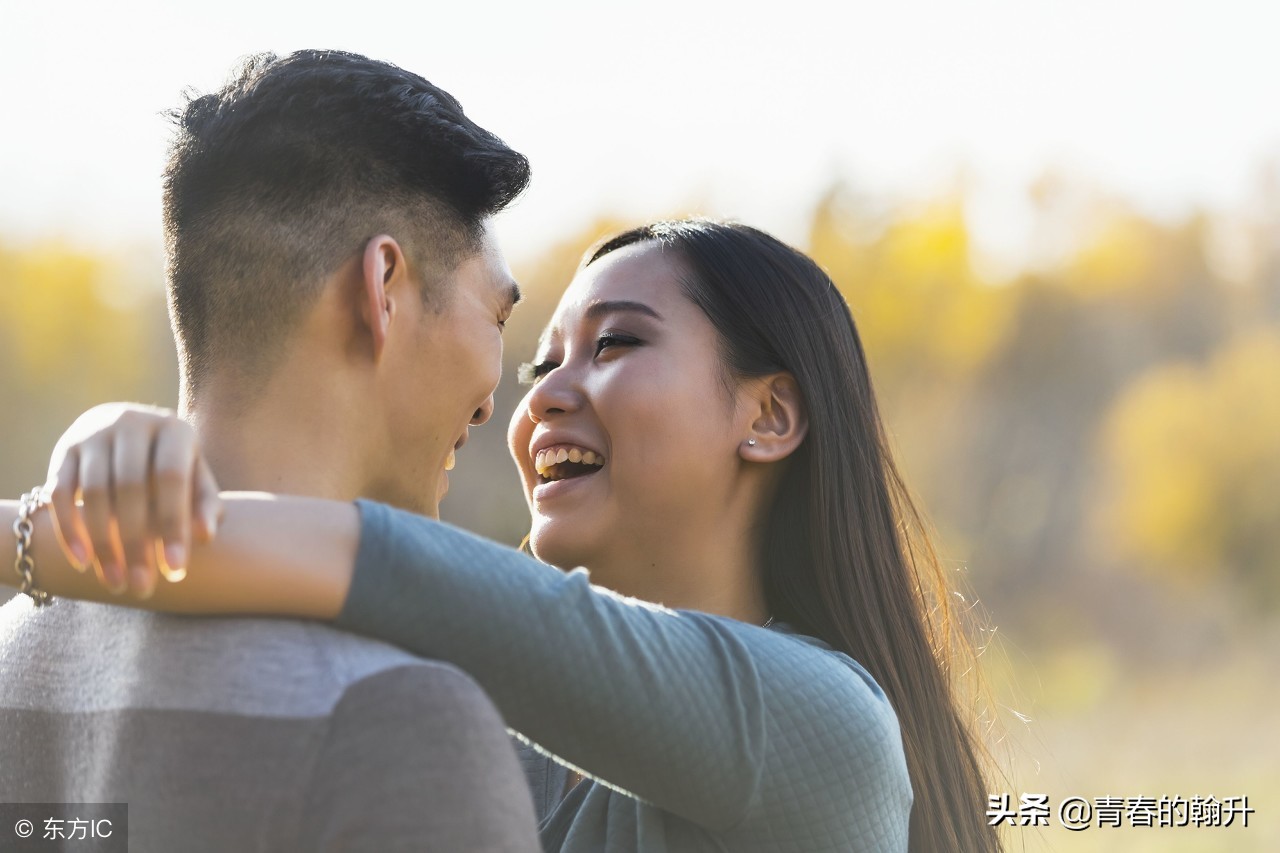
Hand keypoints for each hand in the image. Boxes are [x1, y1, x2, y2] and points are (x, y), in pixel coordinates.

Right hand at [44, 403, 221, 597]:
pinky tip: (83, 562)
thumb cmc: (173, 468)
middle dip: (135, 543)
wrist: (130, 432)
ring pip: (93, 492)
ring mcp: (94, 432)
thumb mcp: (196, 480)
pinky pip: (60, 492)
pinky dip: (69, 529)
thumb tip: (205, 535)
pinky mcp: (65, 448)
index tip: (176, 570)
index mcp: (173, 430)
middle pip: (130, 488)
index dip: (173, 524)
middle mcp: (132, 423)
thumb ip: (205, 505)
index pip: (172, 478)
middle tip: (142, 587)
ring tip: (115, 582)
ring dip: (102, 543)